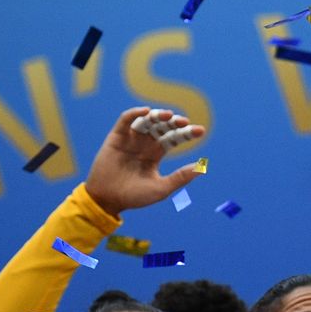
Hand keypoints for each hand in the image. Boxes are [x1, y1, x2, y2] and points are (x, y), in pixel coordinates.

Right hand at [82, 107, 205, 214]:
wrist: (108, 200)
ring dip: (157, 115)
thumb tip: (203, 167)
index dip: (186, 133)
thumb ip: (180, 177)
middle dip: (173, 122)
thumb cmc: (135, 197)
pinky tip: (145, 112)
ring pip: (146, 120)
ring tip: (167, 115)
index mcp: (156, 153)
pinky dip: (135, 113)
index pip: (174, 138)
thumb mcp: (161, 188)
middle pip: (162, 127)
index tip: (200, 131)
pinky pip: (125, 120)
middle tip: (184, 122)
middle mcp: (144, 143)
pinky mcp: (116, 137)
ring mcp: (130, 139)